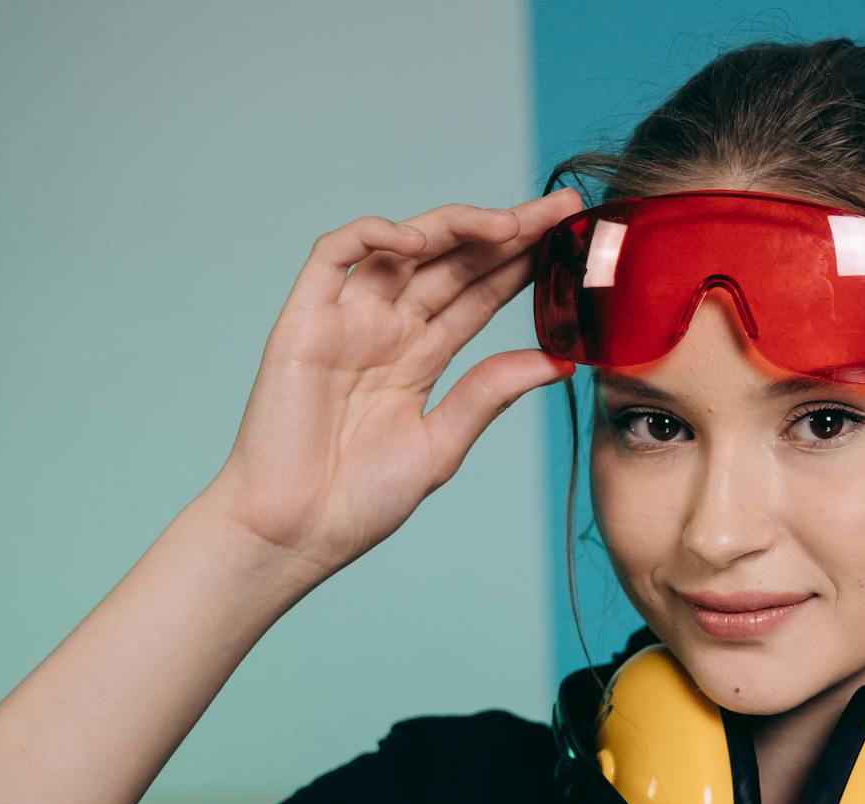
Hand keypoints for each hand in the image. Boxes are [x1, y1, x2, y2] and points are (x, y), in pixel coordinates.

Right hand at [200, 187, 584, 578]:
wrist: (294, 531)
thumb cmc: (360, 500)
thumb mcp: (441, 445)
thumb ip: (490, 395)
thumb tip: (557, 361)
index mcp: (421, 356)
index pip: (480, 294)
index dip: (522, 263)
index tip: (569, 240)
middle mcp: (387, 328)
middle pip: (453, 262)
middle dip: (507, 231)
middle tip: (561, 210)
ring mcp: (347, 320)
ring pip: (404, 247)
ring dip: (455, 226)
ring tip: (508, 224)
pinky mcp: (304, 320)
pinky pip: (333, 255)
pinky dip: (372, 234)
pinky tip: (417, 239)